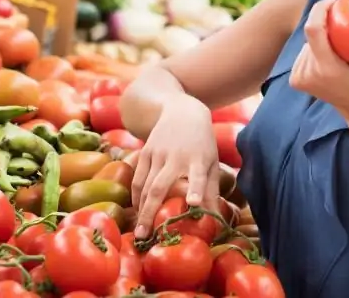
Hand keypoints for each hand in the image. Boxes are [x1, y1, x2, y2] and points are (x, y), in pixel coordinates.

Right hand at [131, 94, 220, 238]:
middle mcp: (176, 156)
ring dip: (141, 209)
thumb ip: (211, 189)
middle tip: (146, 236)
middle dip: (151, 212)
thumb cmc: (202, 142)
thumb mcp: (212, 162)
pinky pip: (137, 178)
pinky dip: (135, 196)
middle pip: (160, 186)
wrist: (182, 111)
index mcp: (198, 159)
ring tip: (140, 232)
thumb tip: (213, 219)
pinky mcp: (145, 151)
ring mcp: (158, 153)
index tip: (194, 203)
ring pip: (144, 185)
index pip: (198, 175)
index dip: (196, 189)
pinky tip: (137, 211)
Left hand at [290, 0, 348, 121]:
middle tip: (342, 17)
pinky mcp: (296, 80)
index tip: (332, 1)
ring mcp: (299, 78)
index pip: (313, 30)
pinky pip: (304, 54)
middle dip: (324, 23)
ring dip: (321, 37)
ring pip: (307, 44)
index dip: (319, 10)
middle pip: (311, 36)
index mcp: (326, 69)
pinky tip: (330, 52)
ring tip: (339, 40)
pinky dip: (316, 49)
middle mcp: (308, 74)